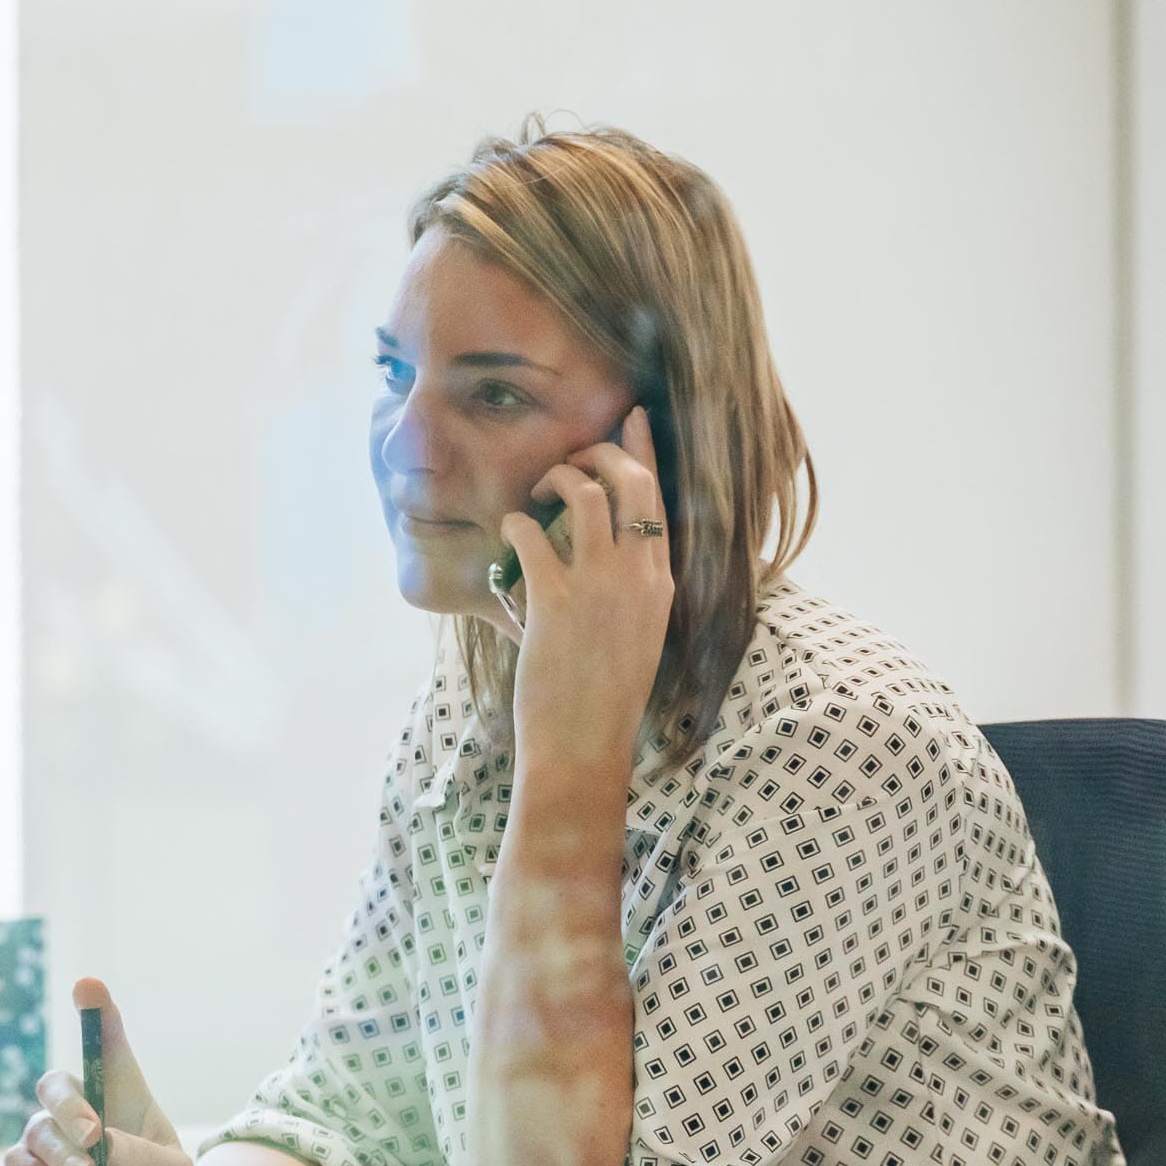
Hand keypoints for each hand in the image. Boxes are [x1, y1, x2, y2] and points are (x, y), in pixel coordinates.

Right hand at [5, 976, 206, 1165]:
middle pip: (57, 1084)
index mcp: (125, 1095)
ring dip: (61, 1154)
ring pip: (37, 1128)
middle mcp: (83, 1109)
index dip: (96, 1012)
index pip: (106, 1044)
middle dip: (70, 1105)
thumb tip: (100, 1143)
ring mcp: (51, 1141)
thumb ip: (145, 1156)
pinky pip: (17, 1160)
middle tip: (93, 1136)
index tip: (88, 986)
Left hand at [496, 404, 674, 775]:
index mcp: (659, 584)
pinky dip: (514, 523)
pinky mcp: (556, 601)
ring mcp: (599, 586)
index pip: (659, 500)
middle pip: (630, 481)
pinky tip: (506, 533)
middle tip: (568, 457)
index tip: (632, 417)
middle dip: (598, 452)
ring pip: (586, 493)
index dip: (643, 451)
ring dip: (555, 477)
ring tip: (535, 490)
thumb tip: (591, 567)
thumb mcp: (633, 641)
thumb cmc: (601, 705)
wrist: (585, 748)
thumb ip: (623, 598)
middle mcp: (638, 576)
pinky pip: (530, 533)